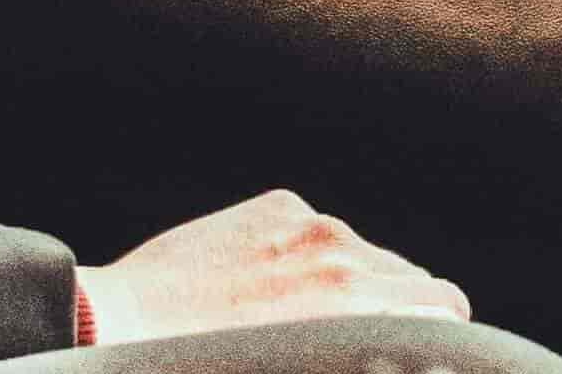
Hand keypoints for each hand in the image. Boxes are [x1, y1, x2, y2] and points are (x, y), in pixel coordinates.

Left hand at [81, 189, 474, 338]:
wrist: (118, 324)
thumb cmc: (194, 368)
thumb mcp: (294, 363)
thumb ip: (352, 351)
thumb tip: (376, 350)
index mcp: (354, 302)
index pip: (443, 305)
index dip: (437, 331)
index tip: (417, 349)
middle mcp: (341, 252)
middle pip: (414, 277)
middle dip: (401, 310)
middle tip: (361, 341)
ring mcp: (309, 222)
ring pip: (366, 254)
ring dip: (352, 283)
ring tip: (301, 321)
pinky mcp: (277, 204)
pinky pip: (319, 232)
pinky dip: (308, 256)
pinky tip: (266, 288)